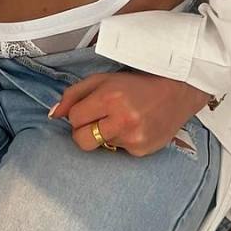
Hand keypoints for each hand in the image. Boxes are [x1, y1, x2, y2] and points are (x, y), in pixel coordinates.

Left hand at [49, 70, 211, 156]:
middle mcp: (122, 120)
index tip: (89, 108)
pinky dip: (121, 141)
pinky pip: (117, 151)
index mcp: (109, 98)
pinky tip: (134, 127)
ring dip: (104, 135)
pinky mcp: (142, 151)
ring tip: (120, 120)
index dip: (78, 113)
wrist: (176, 92)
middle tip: (96, 121)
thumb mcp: (103, 79)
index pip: (74, 118)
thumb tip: (53, 114)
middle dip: (83, 131)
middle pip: (81, 140)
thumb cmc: (137, 84)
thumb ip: (74, 94)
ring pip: (99, 146)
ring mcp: (133, 138)